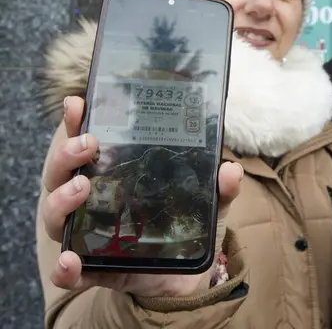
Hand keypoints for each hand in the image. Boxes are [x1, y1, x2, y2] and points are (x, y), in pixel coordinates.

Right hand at [42, 96, 242, 296]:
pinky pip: (66, 270)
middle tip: (88, 145)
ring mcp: (87, 234)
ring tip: (82, 188)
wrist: (188, 276)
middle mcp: (91, 200)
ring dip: (61, 200)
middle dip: (66, 155)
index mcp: (112, 175)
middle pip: (60, 173)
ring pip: (54, 215)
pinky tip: (71, 261)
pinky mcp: (93, 270)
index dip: (75, 121)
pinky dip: (64, 267)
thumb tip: (230, 169)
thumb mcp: (208, 203)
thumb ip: (220, 187)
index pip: (84, 143)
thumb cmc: (186, 228)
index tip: (77, 102)